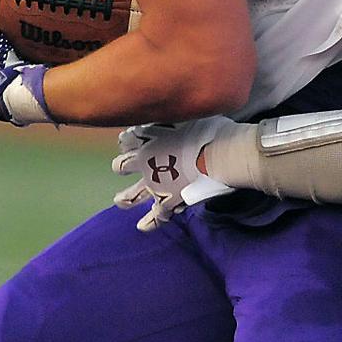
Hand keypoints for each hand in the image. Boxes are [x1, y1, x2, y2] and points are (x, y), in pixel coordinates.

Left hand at [112, 118, 234, 231]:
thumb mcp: (189, 116)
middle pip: (121, 166)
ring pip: (130, 197)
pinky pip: (156, 216)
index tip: (129, 140)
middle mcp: (146, 162)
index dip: (127, 140)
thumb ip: (179, 120)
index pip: (127, 139)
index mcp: (149, 138)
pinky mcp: (167, 202)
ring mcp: (155, 185)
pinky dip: (150, 222)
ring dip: (125, 198)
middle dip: (121, 167)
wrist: (221, 155)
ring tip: (120, 200)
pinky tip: (142, 227)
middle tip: (121, 168)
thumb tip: (184, 114)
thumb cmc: (210, 131)